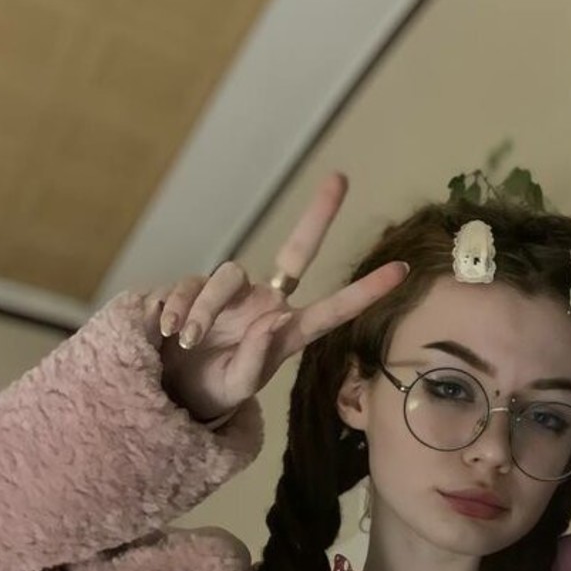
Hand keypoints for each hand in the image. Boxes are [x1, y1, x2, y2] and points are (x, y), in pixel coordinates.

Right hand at [142, 171, 408, 423]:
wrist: (175, 392)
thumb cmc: (216, 391)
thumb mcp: (237, 388)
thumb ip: (256, 361)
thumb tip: (270, 323)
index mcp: (285, 332)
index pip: (331, 310)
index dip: (365, 292)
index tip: (402, 271)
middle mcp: (265, 304)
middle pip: (296, 253)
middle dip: (318, 217)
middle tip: (341, 178)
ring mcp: (233, 293)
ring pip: (226, 275)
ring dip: (205, 308)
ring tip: (186, 340)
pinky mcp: (197, 287)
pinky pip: (190, 285)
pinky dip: (178, 308)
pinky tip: (168, 332)